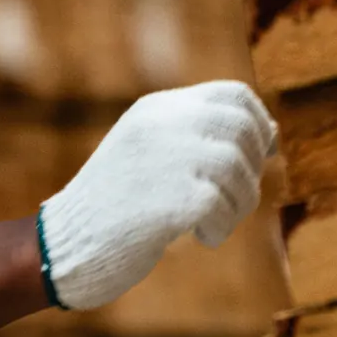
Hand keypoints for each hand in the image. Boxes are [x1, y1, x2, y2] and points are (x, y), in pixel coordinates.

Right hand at [35, 80, 277, 310]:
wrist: (65, 243)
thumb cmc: (115, 206)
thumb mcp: (151, 154)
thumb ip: (198, 138)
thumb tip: (271, 133)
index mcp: (157, 109)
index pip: (233, 94)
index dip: (258, 123)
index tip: (263, 153)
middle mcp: (161, 124)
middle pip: (241, 128)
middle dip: (253, 165)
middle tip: (236, 197)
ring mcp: (164, 159)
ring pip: (237, 167)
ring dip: (240, 202)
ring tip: (215, 222)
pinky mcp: (167, 199)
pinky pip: (221, 205)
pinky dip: (222, 227)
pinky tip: (202, 237)